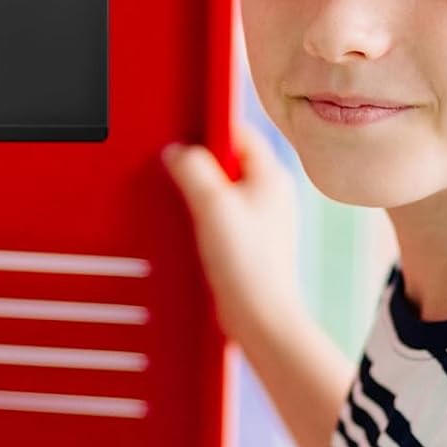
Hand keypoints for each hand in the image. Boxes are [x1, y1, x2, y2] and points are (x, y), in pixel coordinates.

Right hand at [161, 119, 302, 336]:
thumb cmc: (248, 266)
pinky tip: (187, 227)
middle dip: (197, 162)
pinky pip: (219, 214)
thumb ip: (193, 169)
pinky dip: (200, 215)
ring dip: (196, 191)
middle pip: (226, 159)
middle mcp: (269, 194)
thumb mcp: (213, 205)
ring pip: (221, 188)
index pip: (238, 132)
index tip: (181, 133)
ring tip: (180, 202)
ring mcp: (259, 218)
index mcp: (271, 176)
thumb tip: (176, 151)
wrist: (259, 319)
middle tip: (174, 170)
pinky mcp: (246, 241)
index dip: (207, 128)